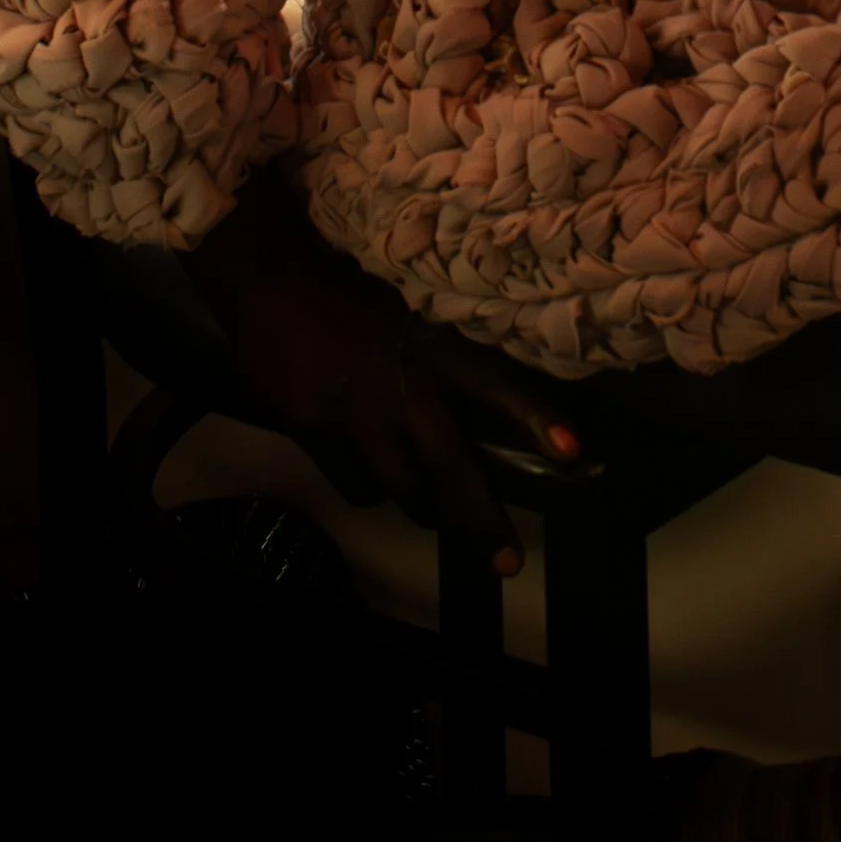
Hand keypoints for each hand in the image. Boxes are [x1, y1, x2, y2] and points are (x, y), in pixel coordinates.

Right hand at [183, 163, 579, 573]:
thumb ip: (432, 359)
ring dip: (419, 503)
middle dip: (479, 517)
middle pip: (447, 462)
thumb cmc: (344, 290)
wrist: (268, 278)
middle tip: (508, 563)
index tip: (573, 452)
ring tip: (432, 508)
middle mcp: (397, 381)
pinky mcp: (312, 427)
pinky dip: (362, 479)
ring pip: (398, 486)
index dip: (532, 416)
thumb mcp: (403, 312)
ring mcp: (353, 409)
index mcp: (427, 344)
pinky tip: (360, 460)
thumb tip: (470, 410)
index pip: (491, 382)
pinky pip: (350, 478)